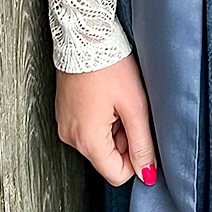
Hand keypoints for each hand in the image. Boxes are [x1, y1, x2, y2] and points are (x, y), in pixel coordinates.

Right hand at [55, 53, 157, 187]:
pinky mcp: (64, 113)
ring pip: (98, 143)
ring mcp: (64, 125)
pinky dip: (100, 118)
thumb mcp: (134, 106)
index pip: (116, 175)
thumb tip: (147, 174)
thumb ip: (142, 144)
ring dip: (112, 127)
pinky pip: (87, 128)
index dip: (135, 159)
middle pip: (107, 158)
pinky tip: (104, 96)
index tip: (140, 132)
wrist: (83, 36)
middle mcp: (71, 138)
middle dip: (123, 139)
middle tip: (127, 108)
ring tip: (115, 98)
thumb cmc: (109, 65)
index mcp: (88, 141)